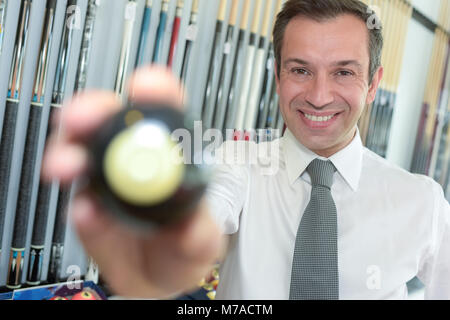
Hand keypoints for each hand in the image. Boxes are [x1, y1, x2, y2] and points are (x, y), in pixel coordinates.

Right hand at [42, 65, 224, 298]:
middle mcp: (133, 156)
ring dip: (68, 152)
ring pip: (80, 151)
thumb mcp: (202, 237)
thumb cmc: (186, 242)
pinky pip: (77, 200)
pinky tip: (87, 213)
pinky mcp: (87, 205)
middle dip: (93, 110)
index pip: (164, 108)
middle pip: (110, 118)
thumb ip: (199, 230)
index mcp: (170, 151)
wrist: (161, 275)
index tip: (145, 86)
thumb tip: (189, 225)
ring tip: (67, 166)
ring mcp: (106, 179)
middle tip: (82, 120)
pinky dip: (79, 204)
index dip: (155, 91)